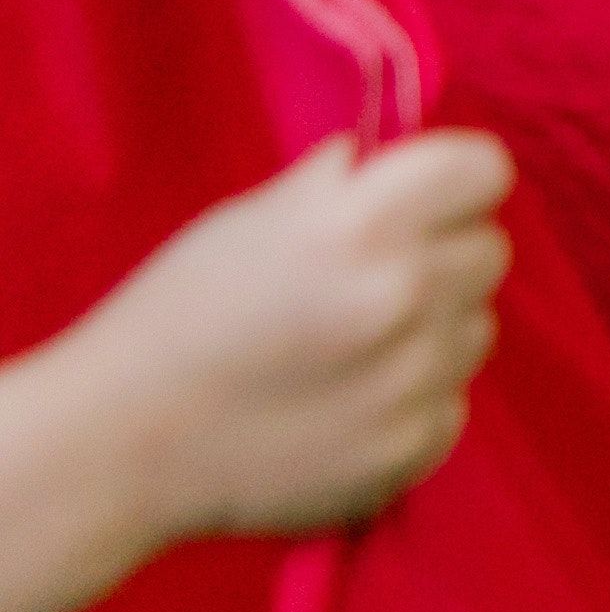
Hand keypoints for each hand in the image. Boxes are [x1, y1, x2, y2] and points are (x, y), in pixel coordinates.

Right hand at [42, 133, 514, 553]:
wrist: (118, 443)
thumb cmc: (176, 315)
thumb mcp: (249, 220)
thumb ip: (338, 185)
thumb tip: (392, 162)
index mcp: (365, 223)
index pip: (485, 171)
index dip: (453, 183)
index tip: (423, 201)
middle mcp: (406, 295)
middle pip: (489, 250)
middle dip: (440, 256)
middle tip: (369, 282)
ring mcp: (416, 379)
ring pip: (475, 328)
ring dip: (431, 331)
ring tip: (347, 350)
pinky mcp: (412, 449)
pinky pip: (452, 402)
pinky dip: (413, 401)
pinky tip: (344, 404)